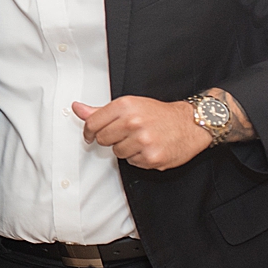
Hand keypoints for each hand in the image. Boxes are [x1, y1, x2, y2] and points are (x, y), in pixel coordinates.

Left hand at [73, 97, 210, 170]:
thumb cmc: (159, 114)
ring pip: (117, 152)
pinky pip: (132, 162)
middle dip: (111, 138)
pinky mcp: (152, 157)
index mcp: (125, 106)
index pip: (92, 124)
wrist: (190, 124)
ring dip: (126, 149)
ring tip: (141, 139)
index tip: (90, 135)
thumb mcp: (130, 105)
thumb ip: (100, 110)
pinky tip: (149, 148)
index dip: (88, 132)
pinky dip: (138, 157)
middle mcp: (133, 122)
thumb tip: (77, 108)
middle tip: (125, 134)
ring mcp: (143, 141)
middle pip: (102, 139)